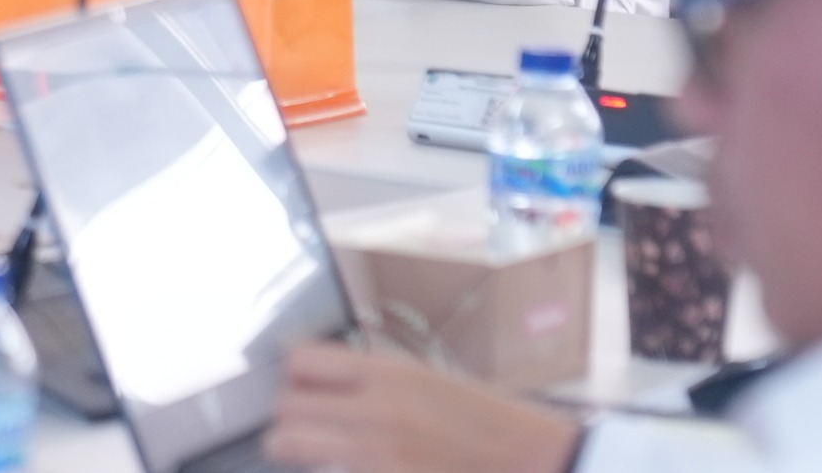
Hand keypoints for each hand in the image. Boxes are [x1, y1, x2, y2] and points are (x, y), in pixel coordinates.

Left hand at [266, 343, 580, 472]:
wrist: (535, 464)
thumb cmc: (489, 426)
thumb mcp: (427, 382)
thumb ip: (374, 383)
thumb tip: (323, 385)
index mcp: (389, 373)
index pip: (301, 360)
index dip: (293, 375)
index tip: (297, 385)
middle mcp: (374, 411)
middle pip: (286, 405)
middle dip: (287, 416)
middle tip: (301, 424)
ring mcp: (375, 455)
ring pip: (290, 445)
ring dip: (293, 448)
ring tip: (306, 451)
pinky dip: (326, 471)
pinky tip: (339, 467)